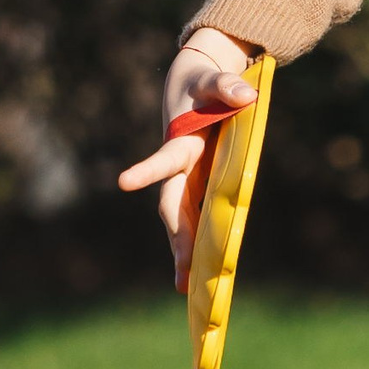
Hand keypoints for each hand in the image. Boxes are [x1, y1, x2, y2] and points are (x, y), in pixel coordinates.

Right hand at [117, 28, 258, 290]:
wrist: (194, 84)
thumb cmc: (202, 83)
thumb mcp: (213, 80)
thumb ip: (226, 86)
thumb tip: (245, 95)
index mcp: (181, 142)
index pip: (164, 159)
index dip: (147, 171)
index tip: (123, 182)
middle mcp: (180, 167)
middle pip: (172, 206)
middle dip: (176, 236)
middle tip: (181, 270)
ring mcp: (187, 178)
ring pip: (181, 219)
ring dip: (182, 251)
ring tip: (184, 288)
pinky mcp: (197, 185)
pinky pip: (196, 217)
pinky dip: (196, 242)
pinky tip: (197, 272)